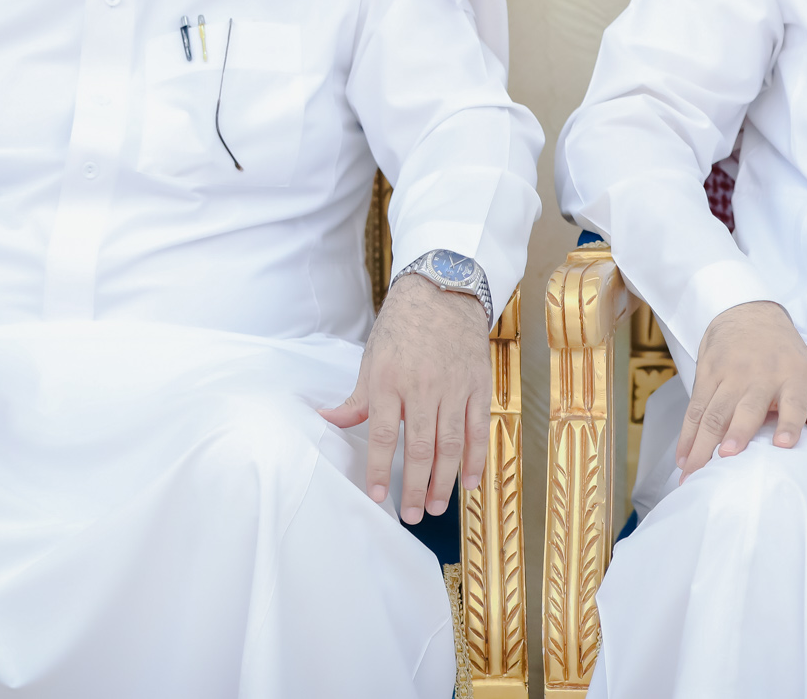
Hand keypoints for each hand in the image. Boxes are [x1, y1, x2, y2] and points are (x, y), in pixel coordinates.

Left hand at [319, 274, 490, 524]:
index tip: (377, 497)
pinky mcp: (478, 385)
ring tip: (435, 506)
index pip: (382, 435)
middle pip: (418, 448)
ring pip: (449, 443)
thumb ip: (357, 398)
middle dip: (414, 486)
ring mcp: (454, 387)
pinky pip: (478, 428)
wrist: (443, 291)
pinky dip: (474, 457)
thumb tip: (328, 421)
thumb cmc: (402, 326)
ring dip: (443, 480)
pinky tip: (469, 481)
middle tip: (411, 515)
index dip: (378, 469)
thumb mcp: (372, 357)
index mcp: (389, 381)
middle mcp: (422, 387)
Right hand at [675, 300, 806, 478]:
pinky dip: (686, 435)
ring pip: (713, 412)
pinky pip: (695, 408)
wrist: (749, 312)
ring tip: (695, 471)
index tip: (784, 445)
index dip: (790, 423)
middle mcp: (760, 374)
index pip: (794, 402)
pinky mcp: (707, 373)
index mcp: (793, 376)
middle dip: (736, 432)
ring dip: (702, 443)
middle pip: (746, 407)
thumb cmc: (786, 353)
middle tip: (727, 458)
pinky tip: (683, 458)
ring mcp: (730, 373)